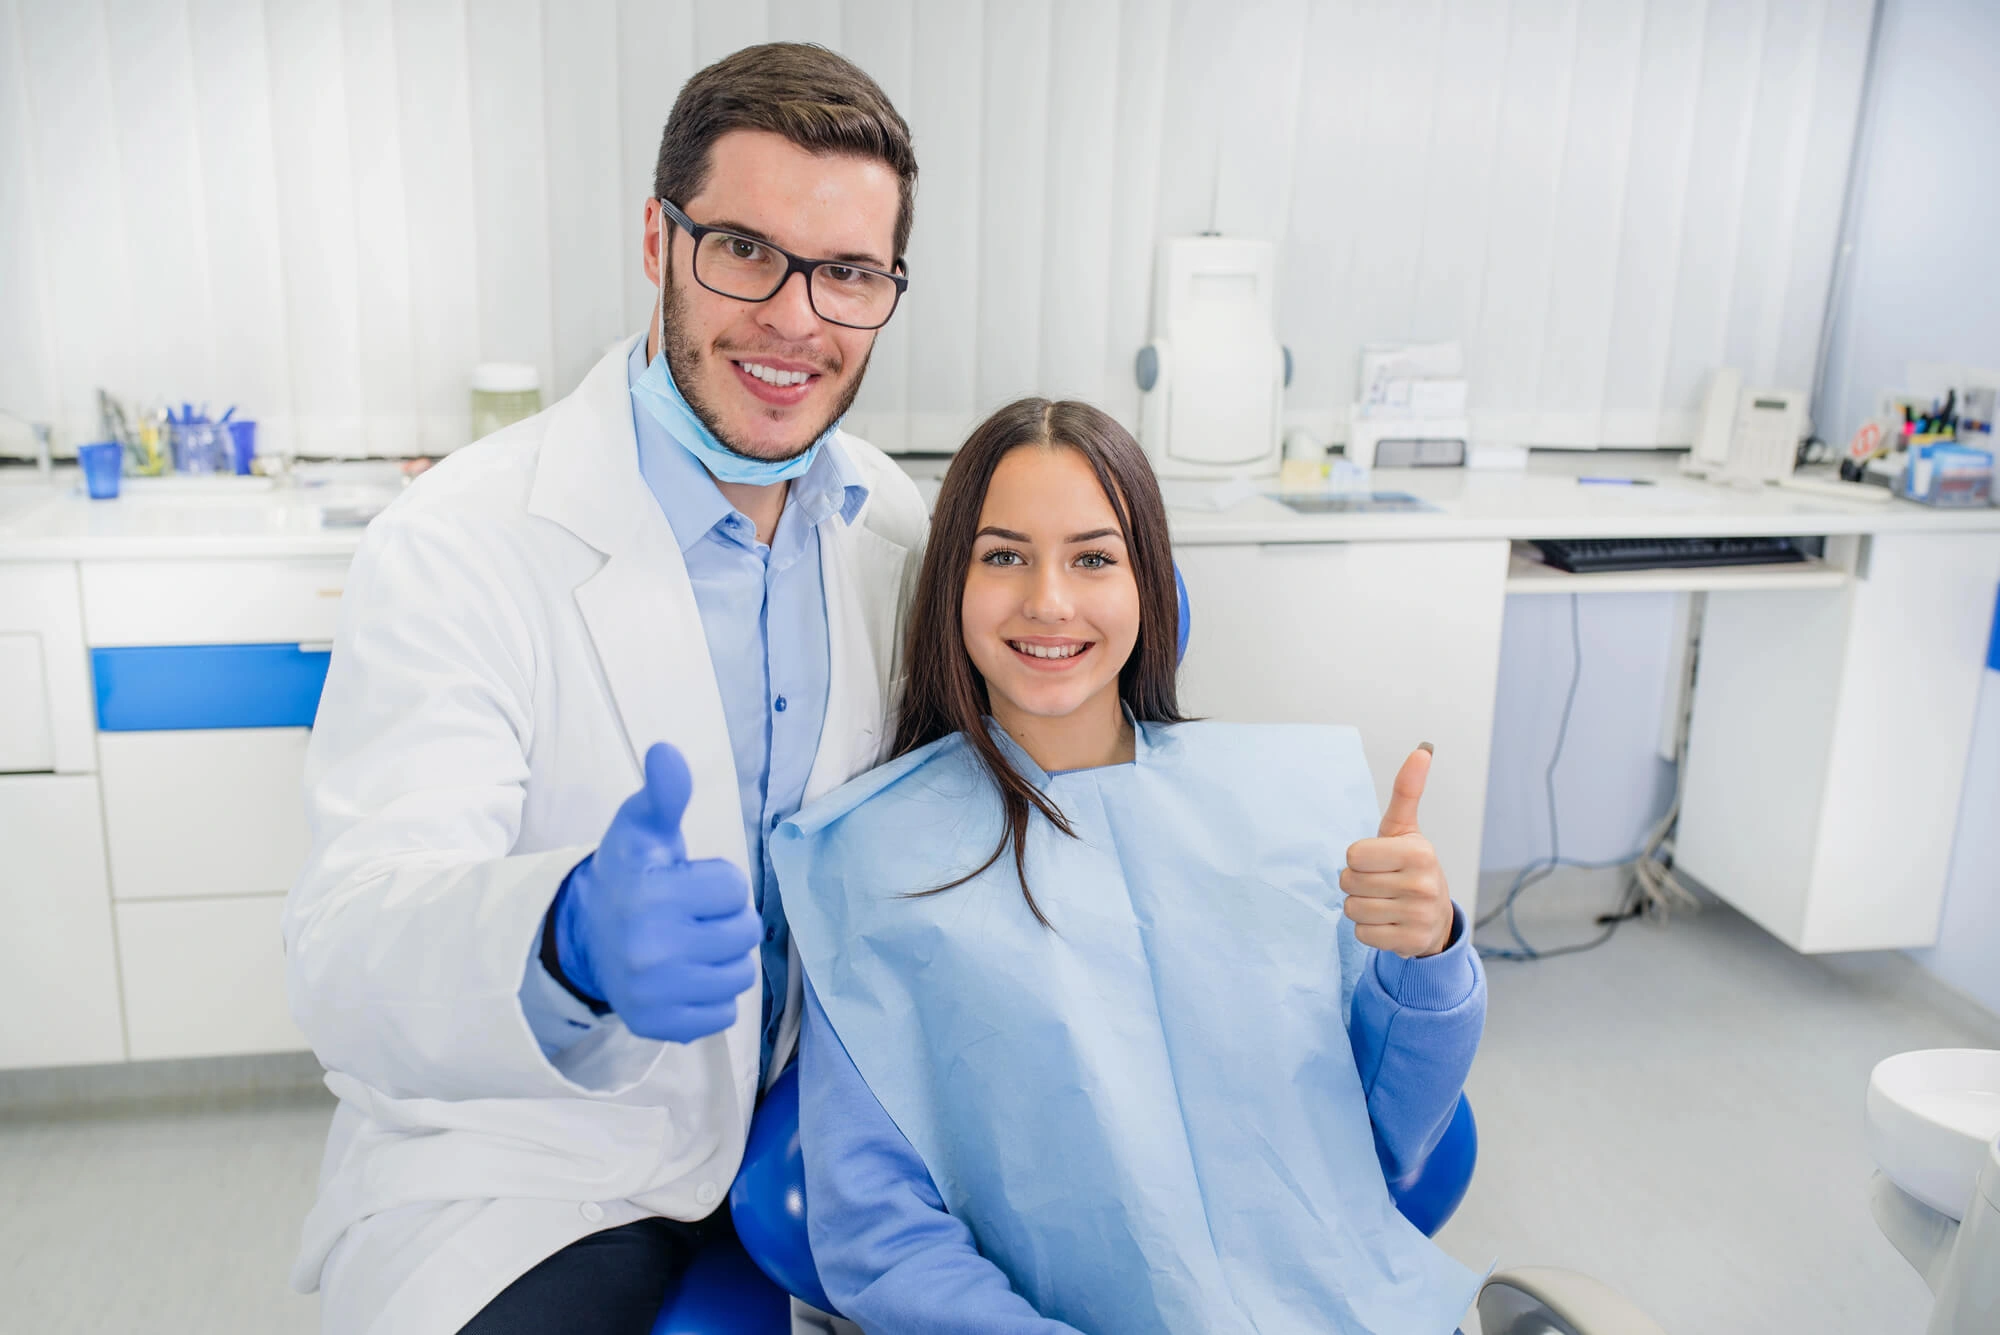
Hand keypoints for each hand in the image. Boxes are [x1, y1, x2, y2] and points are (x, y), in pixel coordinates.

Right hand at [556, 742, 761, 1042]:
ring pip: (739, 976)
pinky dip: (710, 996)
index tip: (688, 882)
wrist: (588, 935)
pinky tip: (683, 976)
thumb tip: (667, 750)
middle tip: (691, 915)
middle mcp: (650, 952)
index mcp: (651, 897)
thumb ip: (664, 793)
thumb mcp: (641, 827)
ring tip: (689, 943)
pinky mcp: (659, 1027)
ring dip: (723, 958)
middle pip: (745, 934)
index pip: (735, 889)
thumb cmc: (629, 874)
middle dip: (726, 920)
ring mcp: (654, 995)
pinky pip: (723, 1015)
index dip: (718, 882)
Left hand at [1340, 744, 1454, 958]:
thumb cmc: (1411, 867)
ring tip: (1384, 902)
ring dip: (1361, 907)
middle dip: (1356, 883)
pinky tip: (1388, 922)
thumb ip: (1407, 790)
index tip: (1378, 861)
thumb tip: (1422, 750)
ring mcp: (1418, 916)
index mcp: (1418, 852)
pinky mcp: (1411, 942)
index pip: (1352, 856)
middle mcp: (1423, 884)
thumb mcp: (1406, 829)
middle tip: (1380, 883)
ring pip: (1352, 910)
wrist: (1435, 917)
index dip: (1358, 859)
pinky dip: (1368, 930)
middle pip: (1348, 883)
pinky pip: (1362, 935)